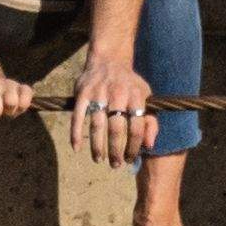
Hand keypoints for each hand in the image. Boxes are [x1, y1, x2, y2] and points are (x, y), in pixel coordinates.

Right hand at [74, 46, 159, 162]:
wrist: (108, 60)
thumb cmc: (129, 84)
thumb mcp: (145, 96)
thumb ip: (150, 120)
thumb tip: (150, 145)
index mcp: (136, 95)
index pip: (137, 126)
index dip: (134, 146)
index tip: (130, 158)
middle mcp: (117, 94)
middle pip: (116, 129)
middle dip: (116, 150)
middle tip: (115, 165)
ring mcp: (98, 93)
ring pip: (97, 126)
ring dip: (97, 146)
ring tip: (99, 159)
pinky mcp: (82, 94)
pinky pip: (77, 118)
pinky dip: (76, 134)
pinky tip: (76, 148)